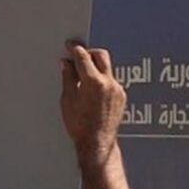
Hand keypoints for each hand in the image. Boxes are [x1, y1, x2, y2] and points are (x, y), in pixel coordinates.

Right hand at [60, 43, 125, 166]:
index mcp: (93, 82)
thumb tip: (66, 63)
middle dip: (89, 53)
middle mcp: (109, 83)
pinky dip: (102, 80)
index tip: (69, 45)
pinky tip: (92, 90)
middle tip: (78, 57)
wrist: (97, 143)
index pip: (83, 56)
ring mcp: (117, 90)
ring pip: (107, 68)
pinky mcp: (121, 96)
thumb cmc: (80, 126)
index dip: (74, 48)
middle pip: (100, 55)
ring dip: (95, 68)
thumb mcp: (67, 100)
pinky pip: (111, 80)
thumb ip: (68, 77)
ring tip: (83, 78)